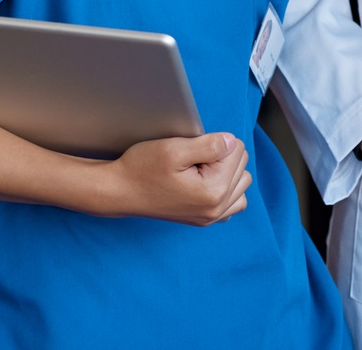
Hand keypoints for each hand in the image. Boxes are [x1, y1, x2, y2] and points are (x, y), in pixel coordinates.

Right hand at [101, 132, 251, 226]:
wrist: (119, 191)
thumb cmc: (142, 168)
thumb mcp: (175, 149)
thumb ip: (211, 144)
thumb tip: (233, 142)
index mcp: (213, 192)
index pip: (237, 149)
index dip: (214, 142)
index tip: (191, 152)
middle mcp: (217, 209)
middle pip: (242, 164)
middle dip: (221, 156)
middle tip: (191, 161)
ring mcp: (212, 217)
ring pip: (242, 181)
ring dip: (227, 171)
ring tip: (199, 170)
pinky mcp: (206, 219)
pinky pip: (235, 201)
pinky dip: (228, 189)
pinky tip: (208, 183)